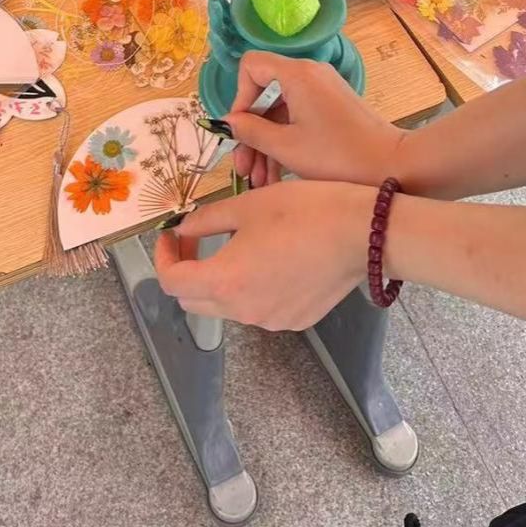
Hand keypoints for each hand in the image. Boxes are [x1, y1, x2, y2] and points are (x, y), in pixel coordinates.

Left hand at [154, 179, 374, 329]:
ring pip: (228, 305)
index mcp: (225, 281)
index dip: (163, 256)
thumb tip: (182, 228)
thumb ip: (205, 220)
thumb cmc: (302, 211)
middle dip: (188, 270)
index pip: (172, 282)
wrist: (361, 233)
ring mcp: (271, 321)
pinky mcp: (296, 321)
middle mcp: (244, 312)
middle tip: (196, 237)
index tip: (170, 234)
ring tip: (239, 242)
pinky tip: (272, 258)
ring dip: (221, 278)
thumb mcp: (247, 205)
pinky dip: (252, 287)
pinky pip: (259, 308)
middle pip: (195, 301)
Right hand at [227, 50, 404, 187]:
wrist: (393, 167)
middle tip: (242, 169)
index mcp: (297, 74)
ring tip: (258, 183)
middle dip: (250, 133)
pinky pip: (298, 120)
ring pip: (280, 113)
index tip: (239, 131)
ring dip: (265, 146)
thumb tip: (226, 121)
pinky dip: (285, 144)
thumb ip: (251, 131)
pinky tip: (276, 178)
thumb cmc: (337, 157)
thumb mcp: (286, 147)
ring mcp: (322, 92)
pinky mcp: (331, 109)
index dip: (239, 97)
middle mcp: (309, 75)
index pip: (251, 66)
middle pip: (264, 95)